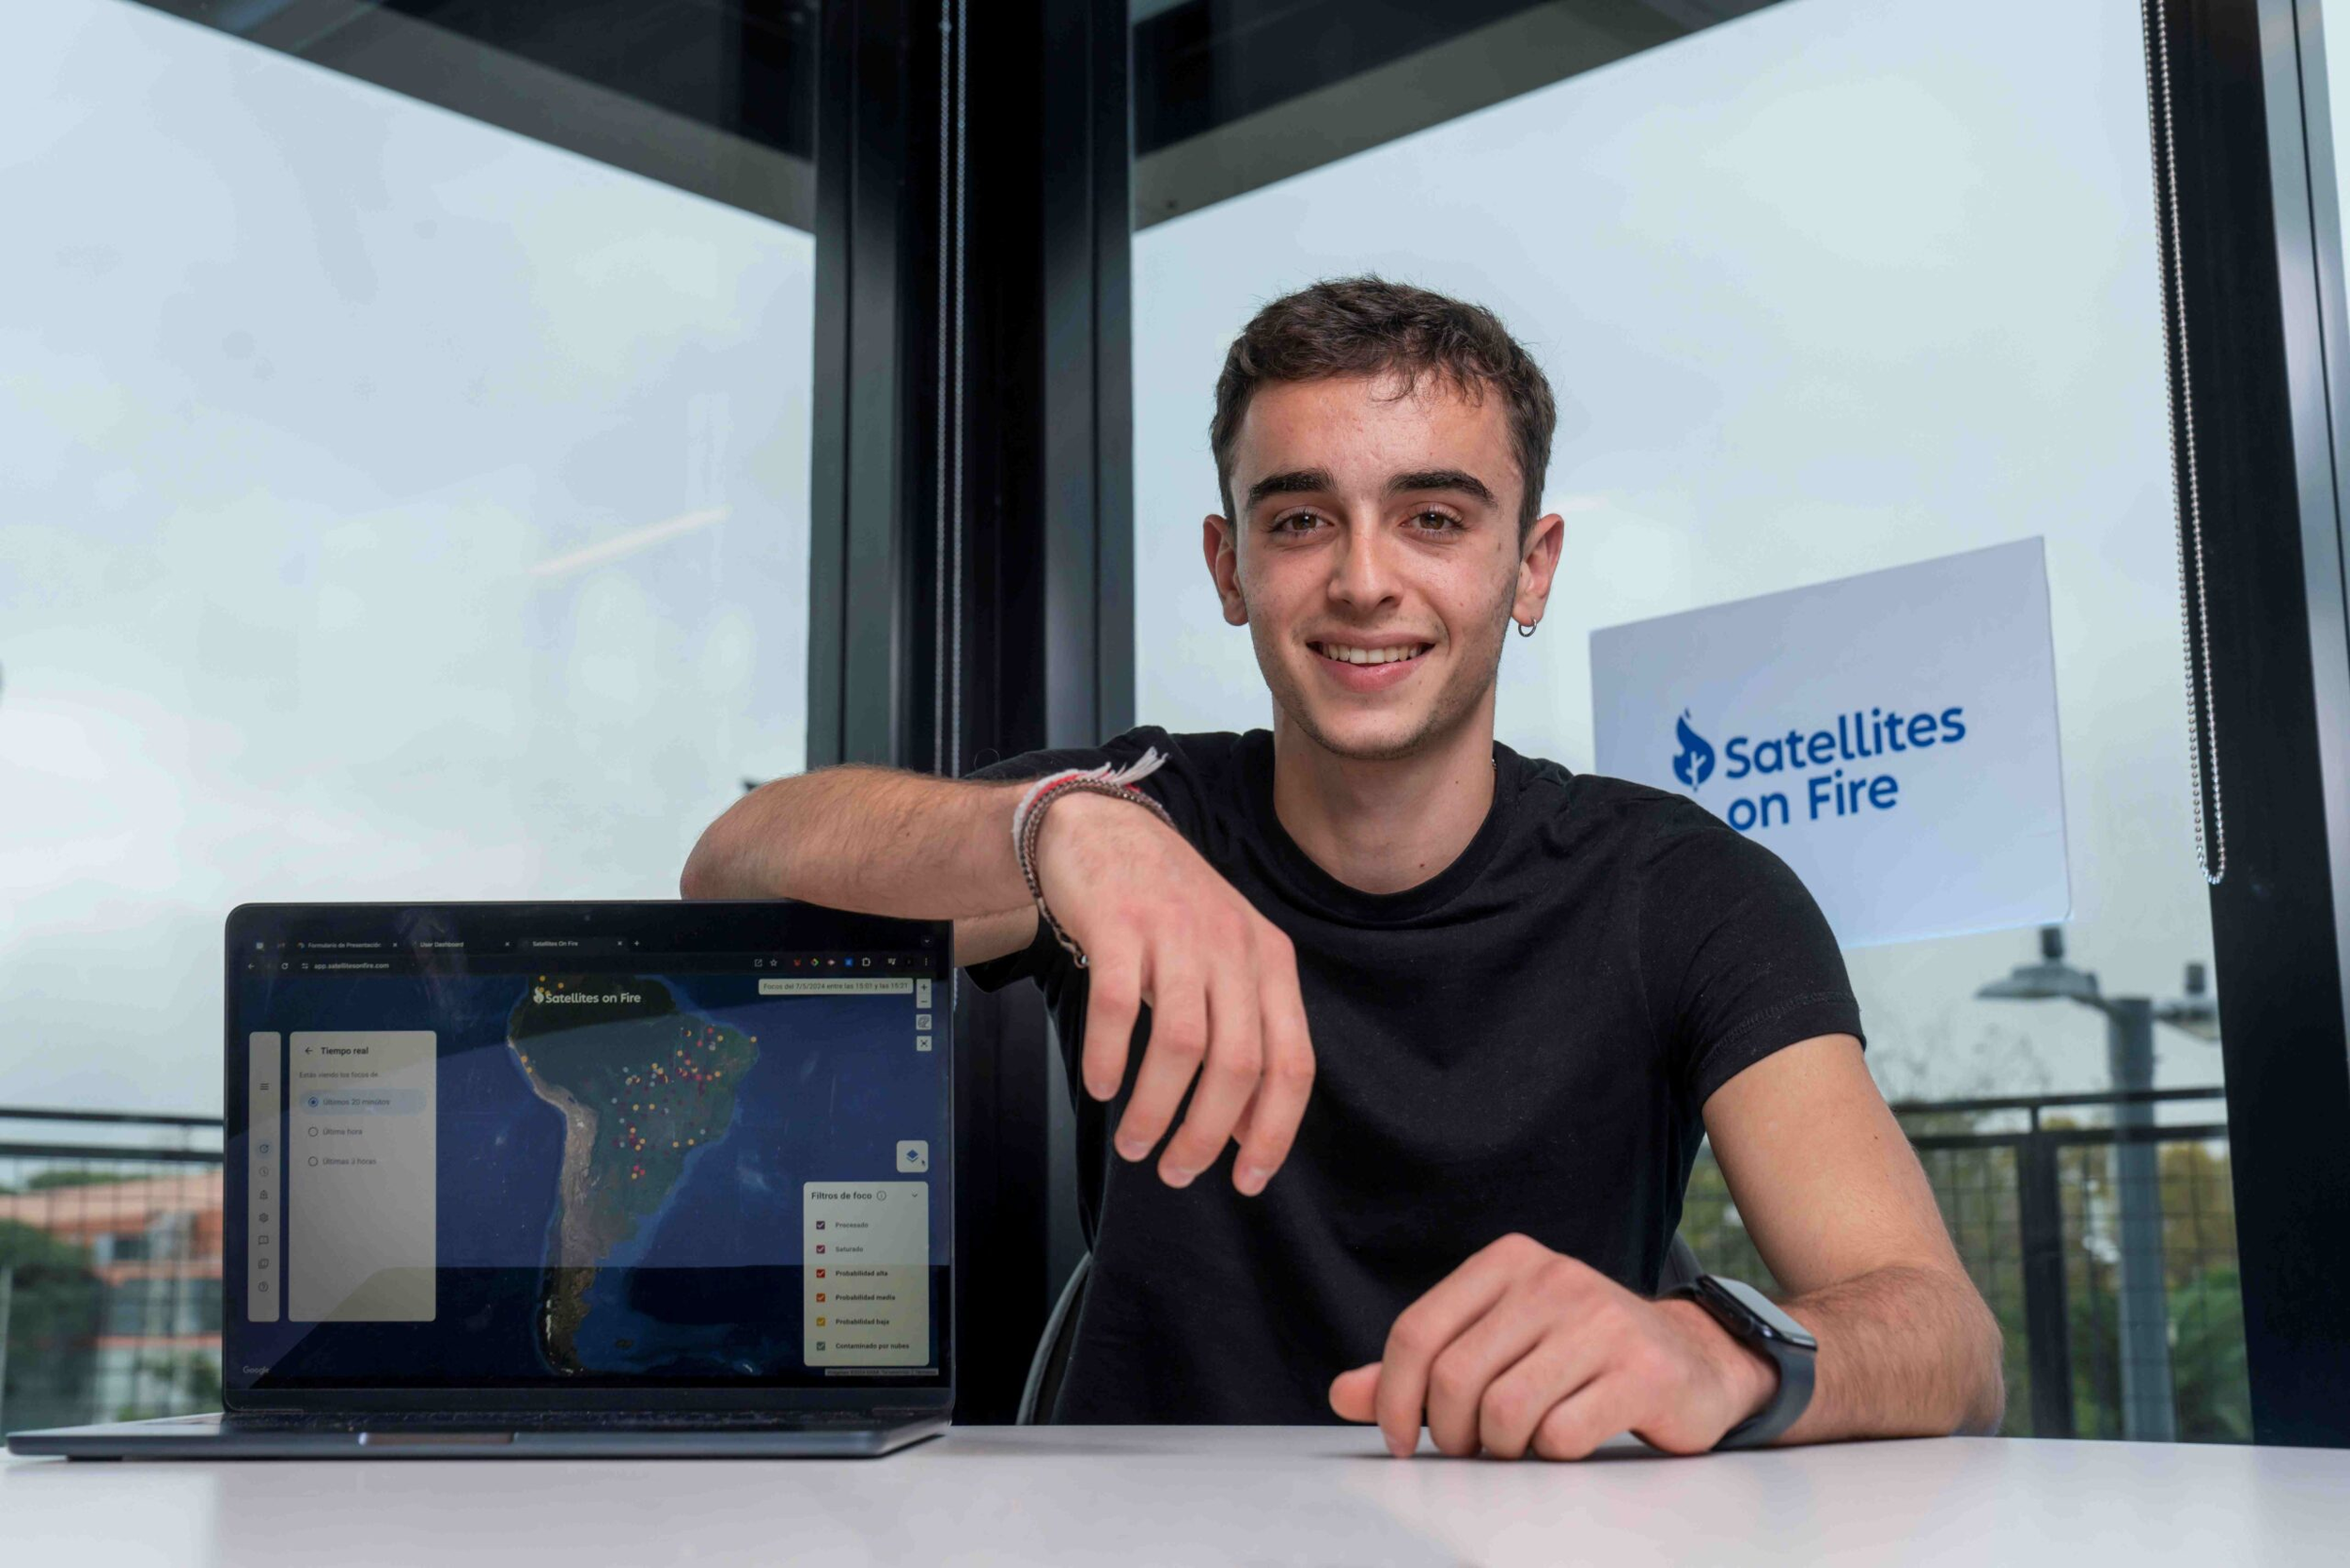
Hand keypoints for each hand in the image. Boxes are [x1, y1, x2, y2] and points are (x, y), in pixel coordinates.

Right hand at [1033, 790, 1314, 1194]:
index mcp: (1271, 963)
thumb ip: (1245, 1038)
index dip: (1274, 1132)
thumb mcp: (1225, 965)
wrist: (1105, 830)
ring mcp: (1178, 933)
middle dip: (1207, 1133)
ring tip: (1134, 1145)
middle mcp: (1234, 948)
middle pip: (1238, 1063)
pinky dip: (1110, 1057)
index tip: (1247, 1181)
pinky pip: (1118, 1006)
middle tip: (1175, 1171)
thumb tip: (1251, 1133)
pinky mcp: (1121, 924)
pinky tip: (1101, 1085)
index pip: (1292, 1064)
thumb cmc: (1168, 911)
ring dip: (1156, 1108)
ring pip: (1181, 1044)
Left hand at [1327, 1234, 1778, 1459]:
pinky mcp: (1642, 1371)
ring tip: (1518, 1446)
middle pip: (1454, 1377)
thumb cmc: (1580, 1357)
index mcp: (1508, 1261)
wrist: (1695, 1363)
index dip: (1393, 1397)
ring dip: (1501, 1449)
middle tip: (1469, 1450)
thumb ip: (1421, 1367)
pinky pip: (1561, 1434)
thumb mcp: (1498, 1345)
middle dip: (1450, 1432)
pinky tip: (1567, 1441)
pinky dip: (1552, 1454)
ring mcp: (1602, 1320)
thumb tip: (1343, 1394)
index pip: (1417, 1331)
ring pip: (1505, 1411)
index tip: (1399, 1438)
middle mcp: (1554, 1278)